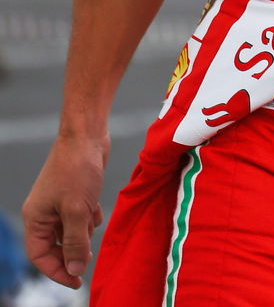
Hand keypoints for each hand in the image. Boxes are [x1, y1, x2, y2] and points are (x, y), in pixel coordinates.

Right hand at [22, 132, 108, 287]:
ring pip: (70, 230)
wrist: (87, 133)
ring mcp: (59, 200)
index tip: (76, 281)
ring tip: (91, 222)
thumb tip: (74, 270)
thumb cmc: (78, 169)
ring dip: (83, 231)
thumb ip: (75, 242)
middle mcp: (44, 211)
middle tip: (88, 257)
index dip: (57, 271)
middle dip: (72, 251)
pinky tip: (96, 208)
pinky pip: (80, 215)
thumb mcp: (77, 211)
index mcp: (36, 217)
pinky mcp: (74, 192)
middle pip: (55, 245)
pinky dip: (89, 216)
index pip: (40, 256)